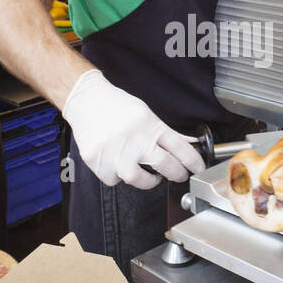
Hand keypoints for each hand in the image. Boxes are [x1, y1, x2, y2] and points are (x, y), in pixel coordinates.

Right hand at [61, 70, 203, 189]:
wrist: (85, 100)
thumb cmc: (117, 106)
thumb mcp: (145, 114)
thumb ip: (166, 132)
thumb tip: (189, 145)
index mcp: (149, 124)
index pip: (180, 147)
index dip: (193, 162)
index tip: (197, 168)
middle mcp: (134, 137)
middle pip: (166, 166)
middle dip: (177, 174)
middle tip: (177, 175)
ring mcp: (114, 150)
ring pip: (138, 179)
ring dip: (148, 181)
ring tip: (150, 176)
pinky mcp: (97, 159)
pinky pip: (114, 179)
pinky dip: (118, 176)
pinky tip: (118, 164)